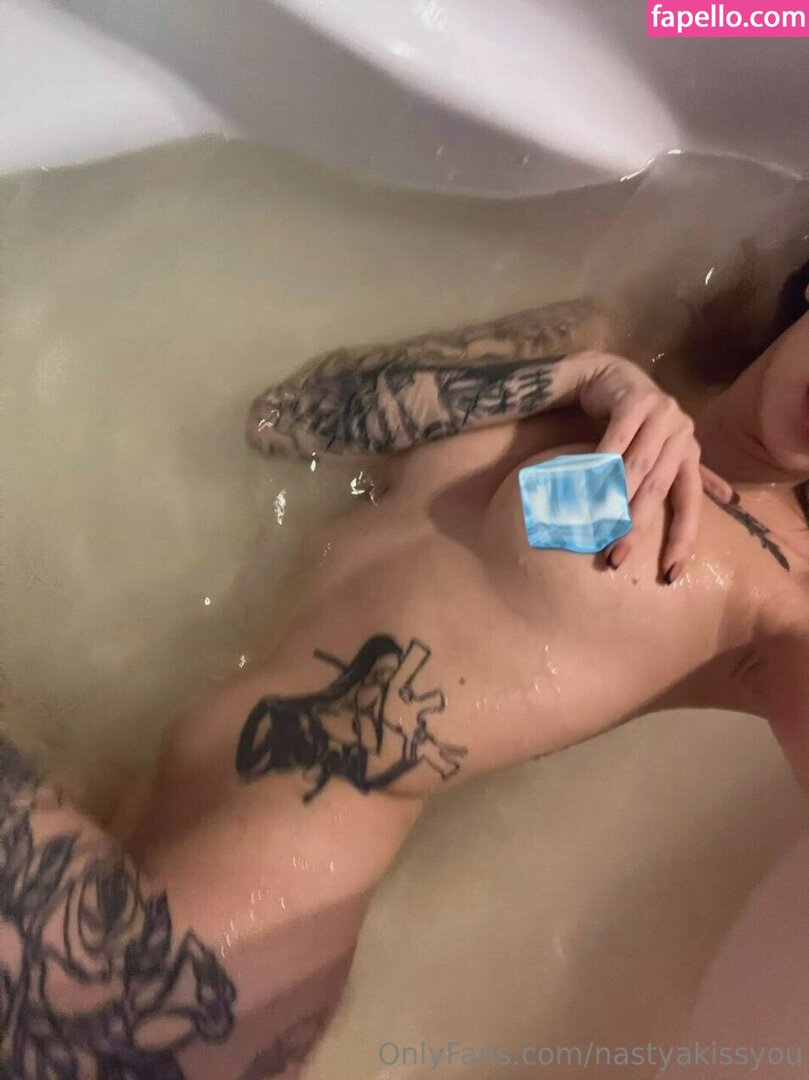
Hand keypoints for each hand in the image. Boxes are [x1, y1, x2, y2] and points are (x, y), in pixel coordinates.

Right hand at [578, 356, 732, 581]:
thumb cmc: (638, 418)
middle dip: (636, 526)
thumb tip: (731, 500)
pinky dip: (601, 465)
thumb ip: (694, 472)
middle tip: (614, 556)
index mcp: (690, 451)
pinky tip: (585, 487)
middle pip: (658, 490)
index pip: (689, 502)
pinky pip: (616, 441)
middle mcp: (682, 433)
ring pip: (638, 468)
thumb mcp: (665, 448)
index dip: (682, 537)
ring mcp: (662, 414)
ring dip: (615, 500)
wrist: (612, 375)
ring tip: (596, 526)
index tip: (669, 573)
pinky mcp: (637, 400)